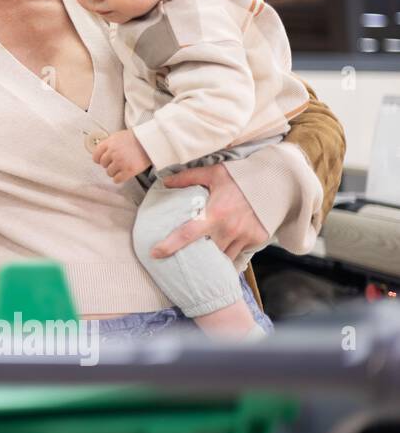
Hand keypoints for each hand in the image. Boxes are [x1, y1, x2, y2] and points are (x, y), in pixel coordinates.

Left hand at [92, 129, 150, 183]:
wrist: (151, 142)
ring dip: (114, 172)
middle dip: (109, 164)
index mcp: (109, 143)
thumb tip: (100, 153)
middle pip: (103, 164)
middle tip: (117, 162)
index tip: (102, 160)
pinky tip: (123, 174)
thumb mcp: (118, 136)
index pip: (95, 155)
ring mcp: (120, 162)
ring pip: (109, 173)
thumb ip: (108, 144)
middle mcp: (113, 152)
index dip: (99, 159)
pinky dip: (119, 178)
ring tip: (122, 167)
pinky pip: (117, 179)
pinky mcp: (128, 170)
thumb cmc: (136, 138)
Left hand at [150, 163, 269, 261]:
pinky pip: (239, 253)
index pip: (188, 233)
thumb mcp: (213, 173)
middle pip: (206, 252)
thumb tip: (164, 181)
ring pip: (223, 257)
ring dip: (213, 259)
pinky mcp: (257, 240)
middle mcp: (229, 228)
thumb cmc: (241, 177)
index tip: (155, 254)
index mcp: (215, 213)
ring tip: (204, 258)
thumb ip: (188, 178)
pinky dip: (230, 254)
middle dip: (195, 256)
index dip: (170, 245)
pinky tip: (223, 252)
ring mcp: (245, 236)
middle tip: (184, 257)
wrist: (277, 181)